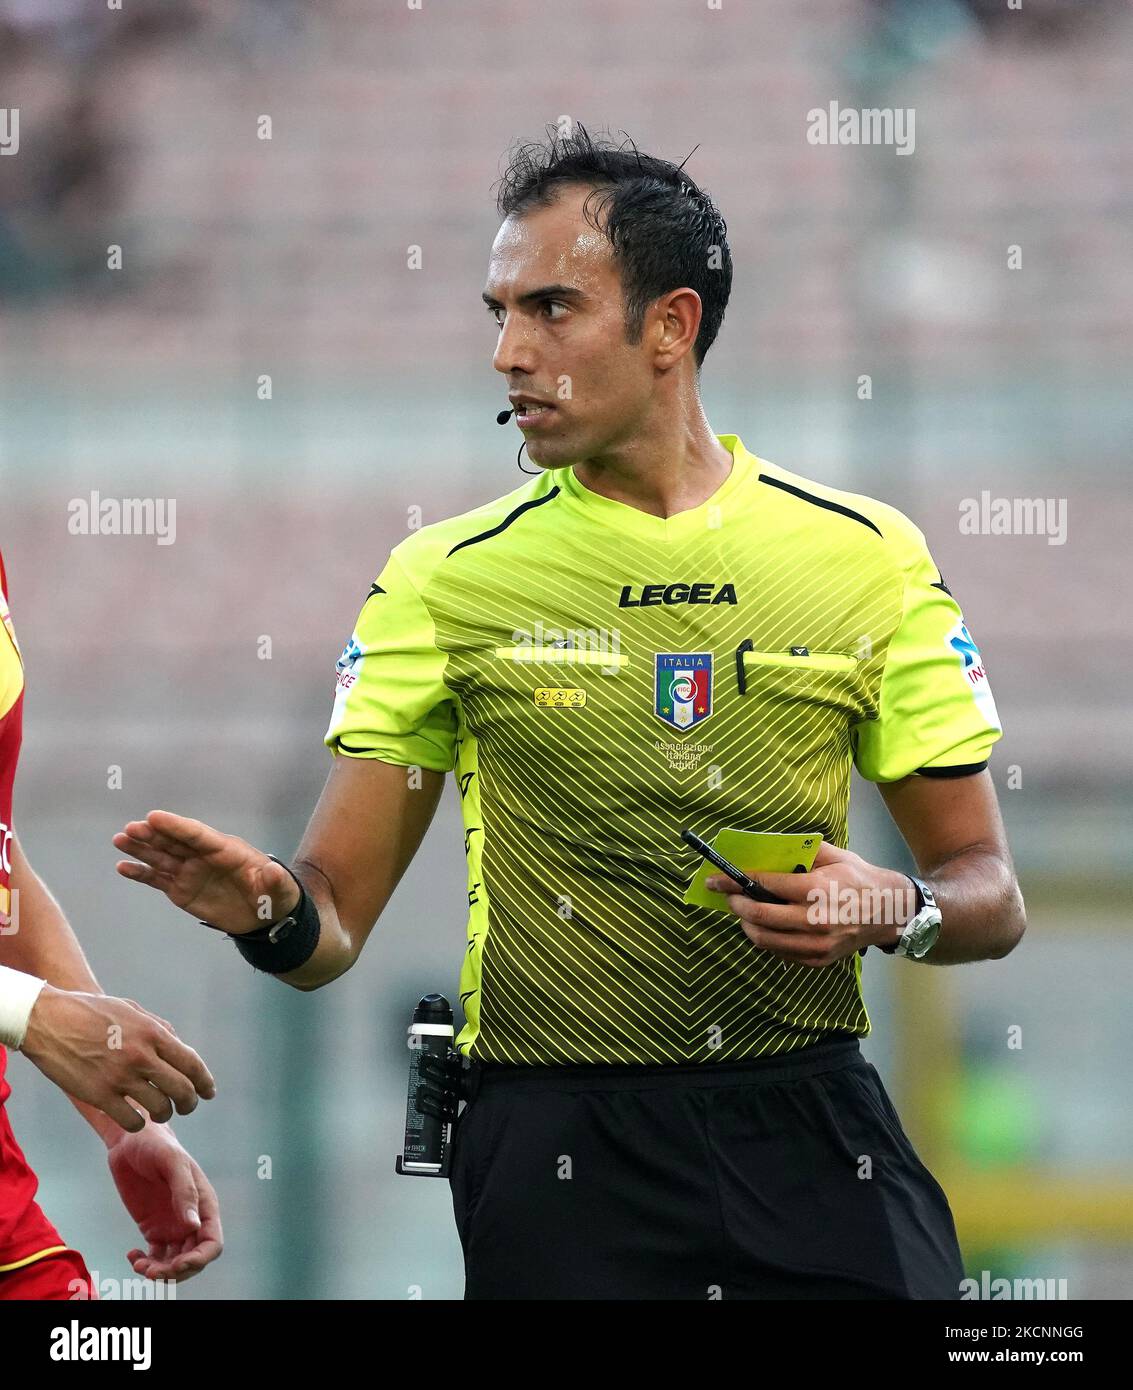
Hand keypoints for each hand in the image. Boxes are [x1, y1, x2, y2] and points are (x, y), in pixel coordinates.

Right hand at [20, 987, 214, 1132]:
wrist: (48, 1019)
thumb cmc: (90, 1011)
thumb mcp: (131, 1009)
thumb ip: (157, 1027)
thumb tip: (178, 1043)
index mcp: (153, 1033)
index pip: (191, 1063)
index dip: (205, 1082)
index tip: (209, 1091)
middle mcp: (141, 1056)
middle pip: (182, 1090)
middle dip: (190, 1102)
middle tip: (187, 1106)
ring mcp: (120, 1078)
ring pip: (160, 1108)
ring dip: (165, 1114)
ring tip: (160, 1112)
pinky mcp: (99, 1095)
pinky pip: (131, 1120)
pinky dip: (139, 1123)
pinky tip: (136, 1118)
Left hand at [107, 1123, 222, 1282]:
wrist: (131, 1139)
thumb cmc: (156, 1144)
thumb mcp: (171, 1162)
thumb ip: (184, 1192)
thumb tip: (193, 1226)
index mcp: (204, 1204)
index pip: (212, 1244)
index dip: (198, 1260)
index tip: (176, 1265)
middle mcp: (191, 1219)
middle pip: (193, 1259)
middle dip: (176, 1272)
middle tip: (150, 1271)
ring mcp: (172, 1225)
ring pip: (173, 1263)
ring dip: (159, 1272)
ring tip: (138, 1265)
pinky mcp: (153, 1228)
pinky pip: (154, 1257)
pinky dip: (144, 1264)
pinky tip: (131, 1255)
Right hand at [113, 810, 299, 935]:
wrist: (265, 916)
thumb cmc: (275, 895)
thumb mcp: (281, 889)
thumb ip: (275, 881)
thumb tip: (273, 871)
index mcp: (226, 850)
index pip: (198, 834)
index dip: (177, 826)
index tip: (154, 816)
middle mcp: (203, 856)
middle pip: (175, 841)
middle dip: (153, 834)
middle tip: (131, 828)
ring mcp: (190, 871)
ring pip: (161, 856)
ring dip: (141, 848)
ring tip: (120, 840)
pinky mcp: (181, 889)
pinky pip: (157, 879)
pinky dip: (140, 873)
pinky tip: (122, 867)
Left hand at [705, 841, 914, 967]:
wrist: (891, 913)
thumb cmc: (860, 879)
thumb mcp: (834, 855)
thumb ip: (801, 852)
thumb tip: (767, 850)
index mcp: (816, 889)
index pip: (764, 885)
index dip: (734, 881)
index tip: (716, 879)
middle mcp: (814, 920)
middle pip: (759, 916)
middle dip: (735, 905)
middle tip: (728, 896)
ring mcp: (816, 944)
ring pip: (764, 939)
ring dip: (746, 925)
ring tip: (743, 912)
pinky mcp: (818, 960)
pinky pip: (780, 953)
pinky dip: (765, 939)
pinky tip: (765, 926)